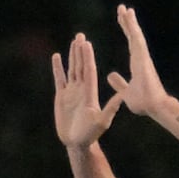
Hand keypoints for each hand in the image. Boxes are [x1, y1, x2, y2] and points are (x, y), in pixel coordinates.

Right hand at [52, 33, 124, 149]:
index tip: (87, 44)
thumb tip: (122, 97)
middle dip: (80, 51)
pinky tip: (56, 56)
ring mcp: (71, 92)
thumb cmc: (91, 134)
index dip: (87, 57)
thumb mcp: (102, 121)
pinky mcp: (61, 97)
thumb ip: (110, 109)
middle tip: (80, 35)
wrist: (78, 142)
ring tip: (73, 41)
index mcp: (90, 93)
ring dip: (72, 55)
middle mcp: (81, 89)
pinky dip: (58, 68)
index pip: (89, 71)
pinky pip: (59, 79)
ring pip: (72, 69)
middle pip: (81, 66)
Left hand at [105, 5, 173, 117]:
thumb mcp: (126, 92)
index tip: (123, 21)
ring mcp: (143, 56)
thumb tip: (111, 75)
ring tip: (124, 8)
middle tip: (123, 9)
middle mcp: (141, 57)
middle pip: (133, 36)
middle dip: (128, 22)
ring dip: (130, 21)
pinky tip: (128, 15)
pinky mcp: (143, 57)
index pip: (131, 43)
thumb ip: (119, 84)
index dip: (127, 31)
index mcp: (137, 64)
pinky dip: (132, 26)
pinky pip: (136, 38)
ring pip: (135, 34)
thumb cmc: (143, 103)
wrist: (154, 107)